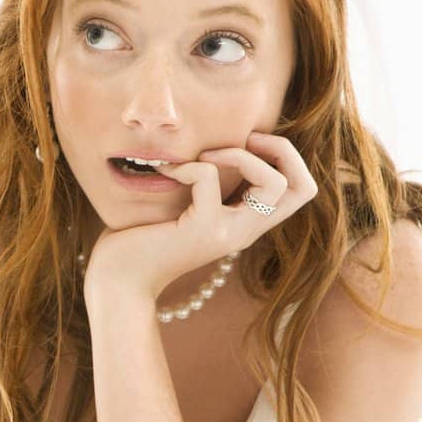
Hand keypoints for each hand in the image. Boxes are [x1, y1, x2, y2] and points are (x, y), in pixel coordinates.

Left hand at [83, 132, 317, 303]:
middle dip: (283, 149)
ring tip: (204, 158)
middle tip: (246, 141)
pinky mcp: (202, 229)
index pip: (300, 191)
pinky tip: (164, 173)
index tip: (249, 143)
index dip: (286, 158)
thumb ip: (206, 184)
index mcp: (245, 224)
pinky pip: (209, 178)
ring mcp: (228, 232)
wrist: (117, 281)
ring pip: (275, 185)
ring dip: (241, 155)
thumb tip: (209, 140)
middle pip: (304, 188)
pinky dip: (188, 166)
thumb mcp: (184, 206)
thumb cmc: (141, 240)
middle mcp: (245, 231)